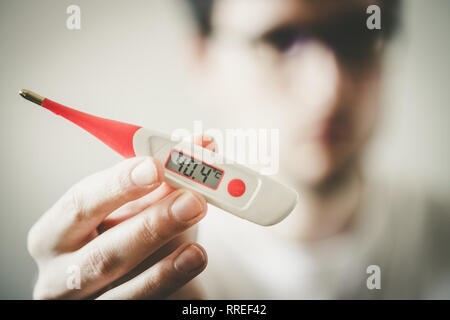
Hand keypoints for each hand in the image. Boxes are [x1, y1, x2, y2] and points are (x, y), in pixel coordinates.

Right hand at [27, 156, 207, 298]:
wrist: (139, 278)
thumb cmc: (131, 234)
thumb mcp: (139, 205)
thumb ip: (164, 178)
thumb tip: (200, 147)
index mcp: (55, 234)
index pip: (78, 206)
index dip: (117, 186)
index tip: (154, 167)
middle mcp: (60, 275)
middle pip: (101, 254)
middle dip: (151, 224)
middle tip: (191, 199)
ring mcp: (87, 303)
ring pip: (124, 286)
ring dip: (168, 255)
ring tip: (199, 228)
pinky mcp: (113, 317)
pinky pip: (143, 304)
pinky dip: (171, 279)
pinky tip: (195, 257)